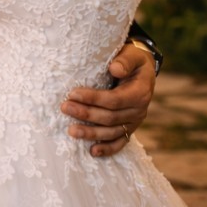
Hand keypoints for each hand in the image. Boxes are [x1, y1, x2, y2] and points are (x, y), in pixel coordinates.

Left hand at [61, 42, 156, 156]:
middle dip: (86, 114)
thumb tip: (114, 69)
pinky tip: (92, 151)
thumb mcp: (132, 55)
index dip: (93, 98)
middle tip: (64, 108)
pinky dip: (107, 149)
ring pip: (111, 132)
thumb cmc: (132, 60)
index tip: (72, 93)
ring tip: (71, 131)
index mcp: (140, 93)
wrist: (141, 70)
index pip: (114, 100)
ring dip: (91, 133)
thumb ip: (125, 60)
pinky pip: (120, 142)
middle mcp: (139, 111)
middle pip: (110, 117)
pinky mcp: (129, 129)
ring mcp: (134, 122)